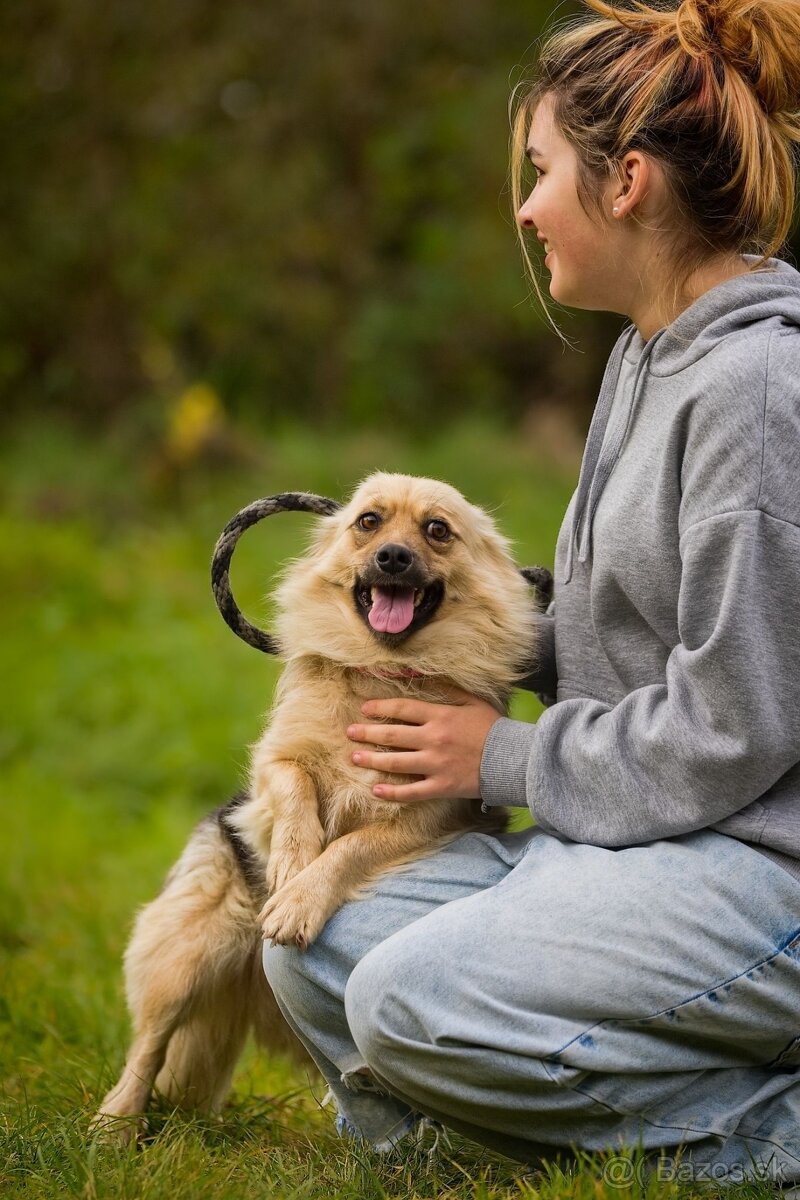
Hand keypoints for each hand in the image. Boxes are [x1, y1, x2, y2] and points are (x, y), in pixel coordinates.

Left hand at [347, 688, 500, 802]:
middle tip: (350, 733)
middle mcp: (433, 739)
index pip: (402, 709)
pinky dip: (392, 792)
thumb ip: (446, 689)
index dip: (380, 708)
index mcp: (440, 716)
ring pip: (396, 762)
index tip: (364, 709)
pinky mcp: (441, 786)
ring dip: (372, 760)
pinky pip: (411, 791)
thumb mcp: (472, 701)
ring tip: (355, 758)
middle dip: (367, 733)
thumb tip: (419, 677)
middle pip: (392, 735)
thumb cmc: (493, 727)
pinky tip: (375, 791)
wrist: (513, 759)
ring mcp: (436, 765)